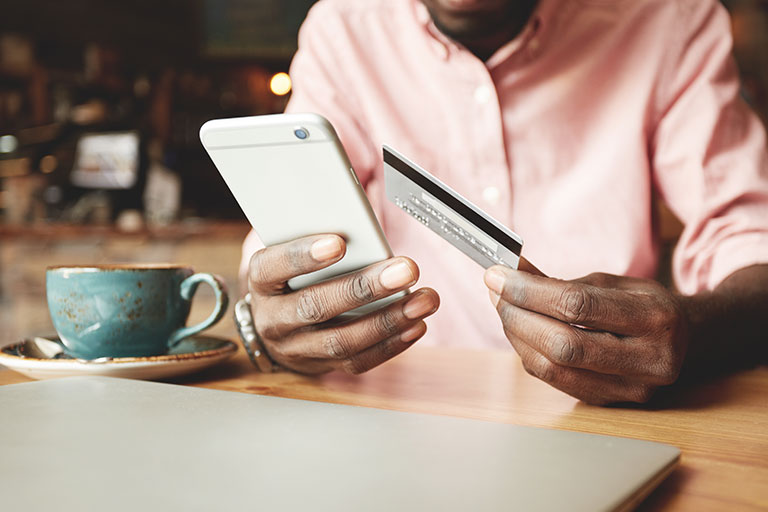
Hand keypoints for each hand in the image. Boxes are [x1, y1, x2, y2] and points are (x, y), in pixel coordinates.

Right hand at [248, 234, 439, 374]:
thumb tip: (363, 228)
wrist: (276, 325)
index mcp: (263, 281)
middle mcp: (274, 319)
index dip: (303, 255)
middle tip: (405, 270)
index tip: (337, 243)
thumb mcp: (292, 253)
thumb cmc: (292, 278)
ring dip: (388, 320)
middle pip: (316, 306)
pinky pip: (358, 361)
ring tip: (423, 300)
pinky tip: (415, 325)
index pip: (274, 266)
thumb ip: (320, 241)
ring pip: (341, 340)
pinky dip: (391, 344)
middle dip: (364, 288)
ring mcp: (297, 348)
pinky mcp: (323, 366)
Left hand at [483, 267, 687, 404]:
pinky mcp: (610, 403)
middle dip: (518, 315)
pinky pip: (555, 380)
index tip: (498, 274)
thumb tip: (509, 270)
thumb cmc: (645, 304)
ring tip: (504, 307)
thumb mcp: (612, 282)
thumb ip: (560, 281)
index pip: (578, 305)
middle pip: (563, 345)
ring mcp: (631, 389)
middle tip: (495, 291)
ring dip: (517, 335)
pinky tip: (520, 331)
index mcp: (656, 318)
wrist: (686, 341)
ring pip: (553, 368)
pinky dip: (529, 353)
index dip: (529, 290)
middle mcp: (649, 360)